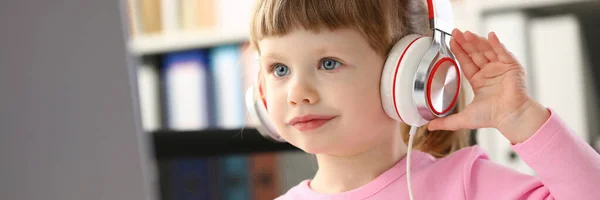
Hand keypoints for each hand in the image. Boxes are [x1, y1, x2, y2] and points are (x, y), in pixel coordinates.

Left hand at [427, 29, 549, 143]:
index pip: (466, 62)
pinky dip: (497, 43)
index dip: (459, 52)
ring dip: (477, 41)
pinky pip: (503, 52)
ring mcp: (501, 68)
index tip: (451, 42)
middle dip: (465, 43)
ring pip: (487, 50)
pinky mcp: (512, 66)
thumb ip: (446, 122)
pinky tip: (489, 35)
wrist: (510, 117)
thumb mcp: (463, 118)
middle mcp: (489, 73)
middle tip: (456, 33)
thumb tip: (429, 127)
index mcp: (479, 81)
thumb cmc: (491, 118)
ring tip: (466, 34)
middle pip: (475, 53)